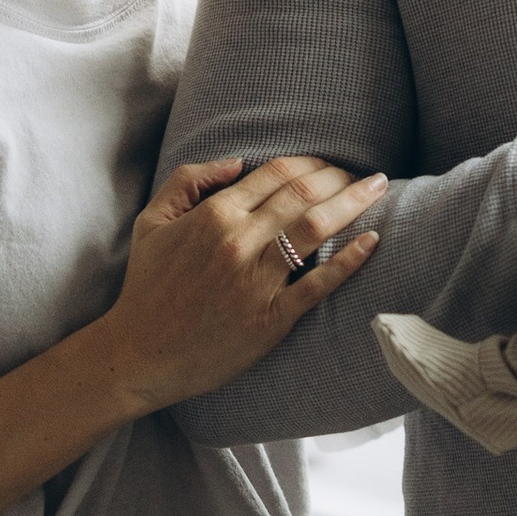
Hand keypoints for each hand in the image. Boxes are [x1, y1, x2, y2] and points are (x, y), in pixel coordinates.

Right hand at [99, 157, 383, 413]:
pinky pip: (318, 284)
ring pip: (317, 228)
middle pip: (304, 194)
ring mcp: (257, 280)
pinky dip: (350, 259)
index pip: (278, 173)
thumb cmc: (147, 286)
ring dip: (353, 203)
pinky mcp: (271, 318)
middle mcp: (239, 241)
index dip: (312, 163)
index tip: (332, 164)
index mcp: (214, 214)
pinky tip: (372, 240)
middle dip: (341, 177)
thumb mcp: (152, 221)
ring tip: (378, 191)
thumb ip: (189, 180)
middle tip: (366, 176)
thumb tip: (237, 161)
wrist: (138, 354)